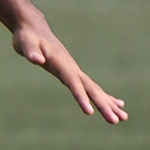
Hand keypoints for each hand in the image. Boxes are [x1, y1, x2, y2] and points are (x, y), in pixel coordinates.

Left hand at [12, 16, 127, 122]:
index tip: (90, 112)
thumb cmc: (27, 37)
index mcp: (62, 64)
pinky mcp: (72, 73)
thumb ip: (31, 52)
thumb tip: (37, 60)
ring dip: (109, 103)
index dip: (81, 97)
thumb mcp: (25, 44)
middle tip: (117, 121)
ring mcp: (74, 70)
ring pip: (95, 89)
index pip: (74, 83)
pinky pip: (90, 87)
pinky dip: (103, 96)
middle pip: (91, 89)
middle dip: (103, 105)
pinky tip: (116, 104)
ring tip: (123, 118)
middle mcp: (72, 68)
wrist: (33, 29)